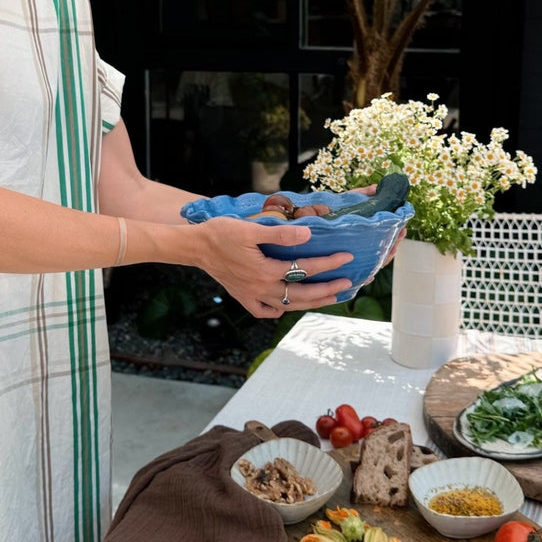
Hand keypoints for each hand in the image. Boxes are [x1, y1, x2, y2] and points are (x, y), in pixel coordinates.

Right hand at [194, 218, 353, 317]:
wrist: (194, 247)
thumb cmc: (220, 233)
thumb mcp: (250, 229)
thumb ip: (279, 234)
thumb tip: (307, 234)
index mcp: (265, 271)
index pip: (304, 269)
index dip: (328, 264)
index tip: (346, 258)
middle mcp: (261, 288)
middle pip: (301, 294)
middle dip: (326, 290)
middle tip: (347, 284)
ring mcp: (252, 296)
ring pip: (287, 305)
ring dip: (310, 303)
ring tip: (329, 298)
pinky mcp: (243, 297)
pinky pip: (264, 311)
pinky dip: (277, 310)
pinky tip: (287, 306)